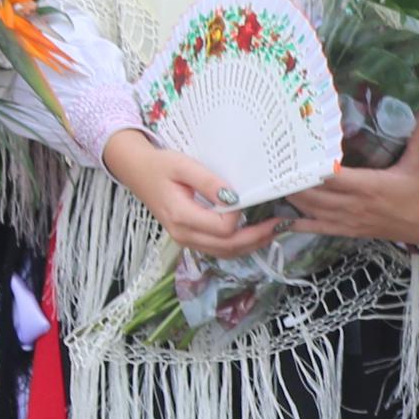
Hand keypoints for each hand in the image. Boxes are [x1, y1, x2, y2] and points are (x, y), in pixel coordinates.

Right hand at [101, 130, 280, 259]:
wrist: (138, 172)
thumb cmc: (160, 165)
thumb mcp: (182, 165)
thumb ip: (208, 181)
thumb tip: (234, 197)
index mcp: (181, 216)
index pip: (223, 228)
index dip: (240, 216)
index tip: (248, 198)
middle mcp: (183, 234)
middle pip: (228, 247)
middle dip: (257, 237)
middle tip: (281, 224)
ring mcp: (186, 240)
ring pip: (225, 253)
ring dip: (251, 245)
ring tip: (274, 230)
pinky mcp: (190, 239)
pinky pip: (219, 250)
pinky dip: (239, 245)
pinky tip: (254, 234)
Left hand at [283, 122, 418, 247]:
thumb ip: (417, 133)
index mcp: (370, 186)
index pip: (332, 176)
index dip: (311, 167)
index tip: (293, 153)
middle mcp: (355, 204)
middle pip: (314, 193)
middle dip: (293, 180)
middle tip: (273, 163)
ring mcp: (350, 220)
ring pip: (311, 210)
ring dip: (291, 196)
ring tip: (272, 182)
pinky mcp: (350, 230)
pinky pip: (318, 228)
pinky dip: (297, 224)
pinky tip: (278, 219)